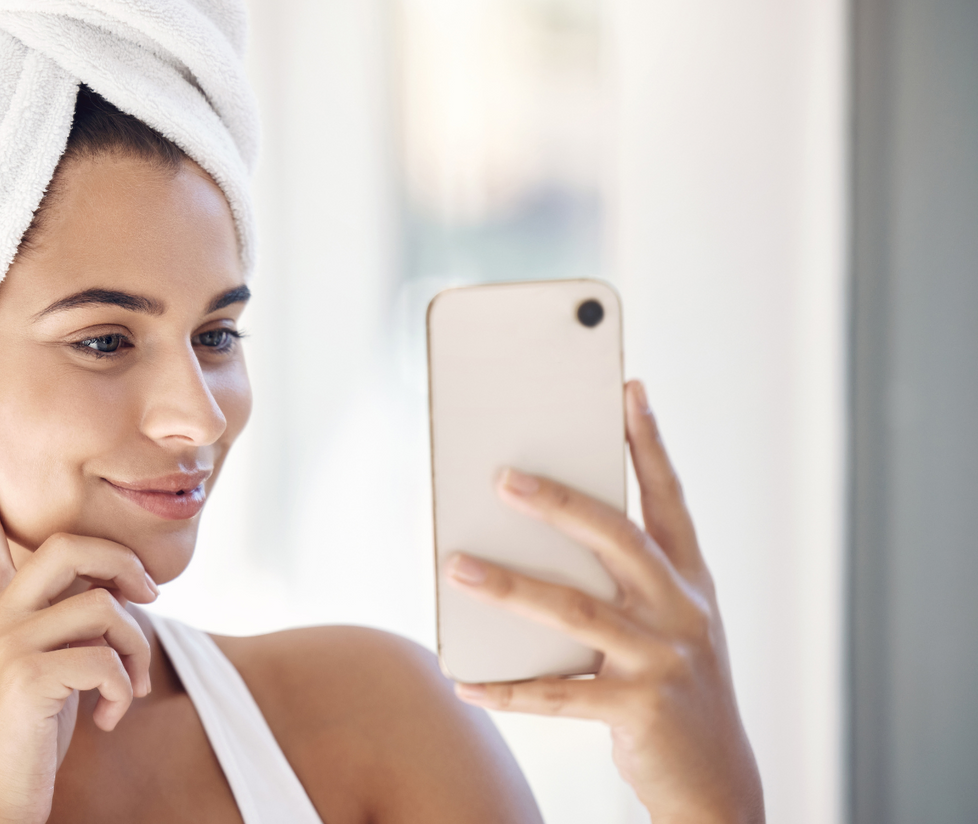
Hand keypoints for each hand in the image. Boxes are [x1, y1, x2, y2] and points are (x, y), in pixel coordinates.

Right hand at [0, 417, 159, 823]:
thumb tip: (119, 591)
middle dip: (126, 564)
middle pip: (71, 545)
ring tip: (125, 690)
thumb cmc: (26, 734)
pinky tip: (109, 719)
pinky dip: (124, 690)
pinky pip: (108, 658)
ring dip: (137, 651)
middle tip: (150, 596)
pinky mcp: (27, 677)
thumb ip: (67, 618)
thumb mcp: (46, 664)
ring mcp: (6, 645)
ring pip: (104, 606)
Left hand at [444, 381, 764, 823]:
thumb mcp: (663, 625)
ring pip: (578, 611)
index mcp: (689, 581)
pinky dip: (508, 688)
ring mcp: (665, 661)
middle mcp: (683, 611)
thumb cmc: (672, 685)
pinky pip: (559, 694)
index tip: (627, 388)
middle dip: (561, 503)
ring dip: (510, 587)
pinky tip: (465, 680)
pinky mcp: (639, 711)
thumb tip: (534, 532)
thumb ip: (617, 580)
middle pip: (618, 540)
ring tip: (454, 565)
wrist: (716, 781)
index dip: (649, 443)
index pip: (669, 498)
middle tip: (503, 476)